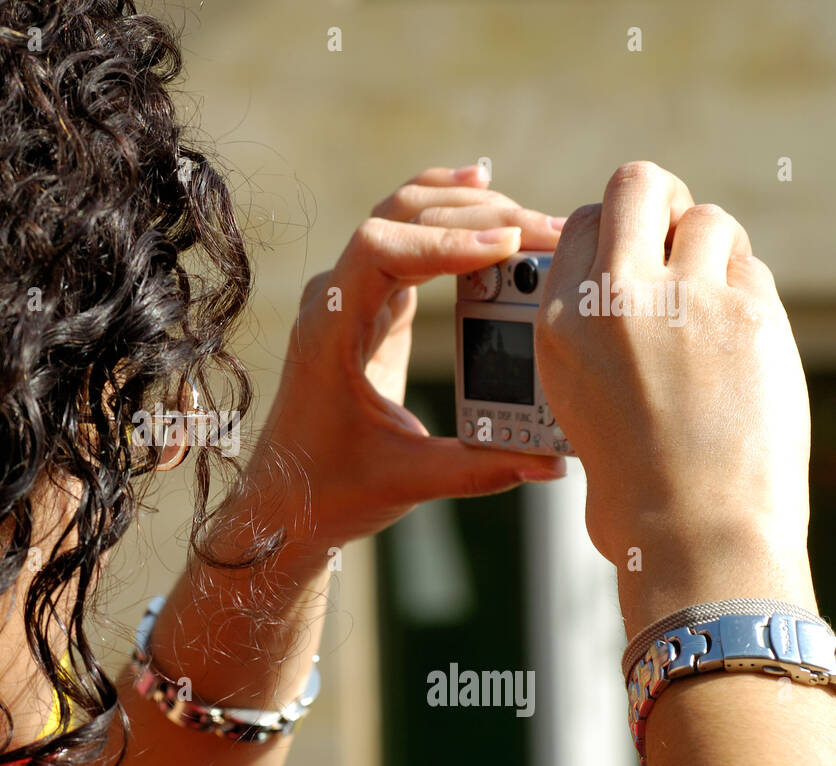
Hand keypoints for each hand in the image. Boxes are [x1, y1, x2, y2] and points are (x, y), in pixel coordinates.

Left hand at [243, 165, 567, 566]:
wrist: (285, 499)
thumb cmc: (330, 489)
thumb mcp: (406, 481)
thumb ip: (478, 468)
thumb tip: (553, 461)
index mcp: (329, 331)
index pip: (379, 250)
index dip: (443, 239)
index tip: (506, 245)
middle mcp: (334, 301)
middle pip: (399, 219)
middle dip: (475, 215)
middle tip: (547, 230)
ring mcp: (350, 298)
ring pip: (403, 220)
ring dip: (467, 210)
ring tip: (534, 217)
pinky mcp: (371, 308)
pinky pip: (407, 243)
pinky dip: (446, 218)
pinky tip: (483, 192)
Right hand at [537, 160, 815, 628]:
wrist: (692, 531)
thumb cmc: (634, 481)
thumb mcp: (575, 399)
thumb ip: (594, 329)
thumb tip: (625, 274)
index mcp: (559, 323)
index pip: (583, 223)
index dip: (614, 232)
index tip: (631, 254)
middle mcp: (614, 297)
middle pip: (639, 184)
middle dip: (661, 199)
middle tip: (674, 235)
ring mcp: (684, 299)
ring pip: (708, 220)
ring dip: (712, 252)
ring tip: (711, 307)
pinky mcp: (750, 312)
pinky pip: (751, 268)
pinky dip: (747, 293)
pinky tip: (739, 344)